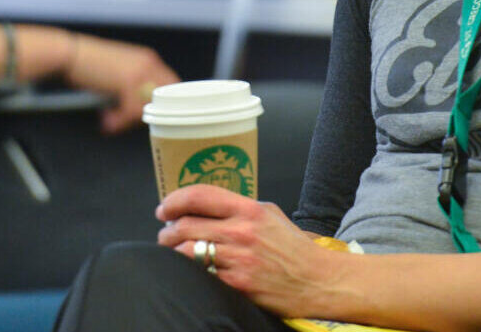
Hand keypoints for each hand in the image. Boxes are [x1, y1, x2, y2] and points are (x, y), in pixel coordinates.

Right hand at [67, 34, 179, 132]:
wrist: (70, 54)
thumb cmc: (88, 63)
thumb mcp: (119, 70)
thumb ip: (134, 83)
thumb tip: (142, 107)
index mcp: (148, 59)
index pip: (170, 85)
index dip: (158, 103)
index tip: (147, 114)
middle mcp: (148, 64)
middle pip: (160, 99)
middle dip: (144, 114)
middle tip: (124, 120)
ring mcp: (140, 73)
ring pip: (145, 108)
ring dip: (127, 120)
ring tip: (110, 121)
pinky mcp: (128, 83)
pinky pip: (130, 112)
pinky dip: (118, 121)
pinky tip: (106, 120)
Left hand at [157, 185, 340, 317]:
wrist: (316, 280)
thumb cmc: (292, 247)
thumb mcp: (269, 214)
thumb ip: (238, 208)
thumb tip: (203, 207)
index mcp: (248, 209)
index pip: (199, 195)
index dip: (174, 200)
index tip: (164, 209)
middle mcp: (241, 231)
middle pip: (186, 225)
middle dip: (167, 231)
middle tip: (166, 234)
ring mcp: (238, 259)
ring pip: (187, 252)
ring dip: (173, 252)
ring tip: (173, 253)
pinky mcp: (237, 285)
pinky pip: (200, 276)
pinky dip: (189, 272)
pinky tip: (189, 271)